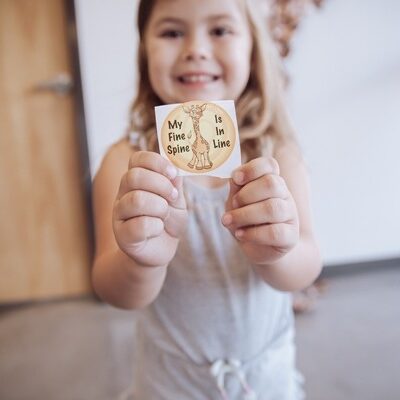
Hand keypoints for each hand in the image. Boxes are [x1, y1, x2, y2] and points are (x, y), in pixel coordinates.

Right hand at [113, 151, 186, 266]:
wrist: (161, 250)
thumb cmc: (168, 222)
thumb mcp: (177, 201)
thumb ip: (175, 185)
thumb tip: (176, 171)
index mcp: (136, 181)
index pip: (136, 159)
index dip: (156, 162)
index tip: (173, 173)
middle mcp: (123, 194)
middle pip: (134, 176)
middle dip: (160, 185)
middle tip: (172, 197)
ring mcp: (120, 214)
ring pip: (136, 200)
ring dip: (159, 207)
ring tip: (165, 215)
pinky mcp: (122, 235)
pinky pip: (139, 225)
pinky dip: (156, 226)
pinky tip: (157, 230)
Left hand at [222, 157, 298, 263]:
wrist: (259, 249)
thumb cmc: (246, 221)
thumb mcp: (237, 202)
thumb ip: (236, 188)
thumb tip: (234, 177)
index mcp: (272, 181)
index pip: (270, 165)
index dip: (252, 169)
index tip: (236, 178)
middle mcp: (284, 195)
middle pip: (272, 184)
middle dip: (246, 194)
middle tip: (233, 204)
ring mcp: (290, 215)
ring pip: (273, 209)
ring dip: (245, 215)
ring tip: (228, 221)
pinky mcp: (290, 236)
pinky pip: (275, 232)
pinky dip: (253, 233)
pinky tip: (240, 234)